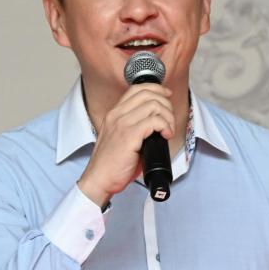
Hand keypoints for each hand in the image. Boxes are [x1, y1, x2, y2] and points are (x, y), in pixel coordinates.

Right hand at [77, 83, 173, 206]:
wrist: (99, 180)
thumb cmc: (111, 164)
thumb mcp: (121, 139)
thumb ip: (134, 127)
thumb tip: (157, 123)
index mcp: (114, 114)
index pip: (137, 89)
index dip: (156, 89)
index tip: (167, 96)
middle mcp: (117, 115)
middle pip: (148, 94)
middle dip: (166, 104)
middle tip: (169, 120)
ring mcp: (122, 124)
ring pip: (154, 105)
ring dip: (167, 117)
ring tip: (167, 130)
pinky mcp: (129, 136)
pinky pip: (154, 121)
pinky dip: (165, 126)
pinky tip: (165, 136)